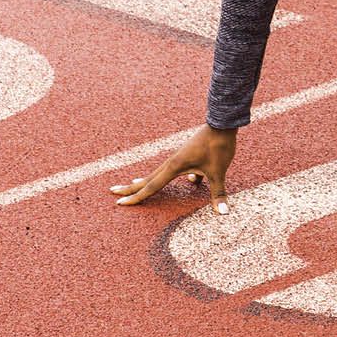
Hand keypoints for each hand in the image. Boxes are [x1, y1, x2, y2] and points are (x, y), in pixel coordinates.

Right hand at [110, 124, 236, 214]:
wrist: (223, 122)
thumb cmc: (218, 146)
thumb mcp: (218, 172)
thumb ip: (218, 193)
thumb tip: (223, 213)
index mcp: (174, 167)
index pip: (151, 186)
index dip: (136, 197)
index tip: (120, 202)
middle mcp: (172, 161)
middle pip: (148, 178)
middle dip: (131, 187)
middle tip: (113, 191)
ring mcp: (178, 157)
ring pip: (158, 173)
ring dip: (145, 180)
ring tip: (132, 184)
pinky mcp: (186, 154)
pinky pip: (173, 169)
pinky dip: (168, 176)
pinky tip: (191, 180)